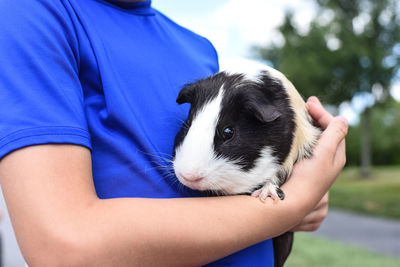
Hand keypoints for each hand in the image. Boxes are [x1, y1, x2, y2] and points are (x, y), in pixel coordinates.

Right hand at [289, 96, 346, 230]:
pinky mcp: (301, 166)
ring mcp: (314, 163)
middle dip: (316, 116)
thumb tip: (343, 118)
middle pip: (325, 131)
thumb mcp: (324, 154)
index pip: (334, 127)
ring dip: (307, 125)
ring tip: (299, 114)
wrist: (290, 202)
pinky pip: (304, 145)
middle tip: (306, 103)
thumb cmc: (308, 179)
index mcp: (336, 155)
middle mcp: (327, 159)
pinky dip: (300, 135)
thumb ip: (334, 134)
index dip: (322, 113)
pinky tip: (292, 131)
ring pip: (314, 137)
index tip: (308, 103)